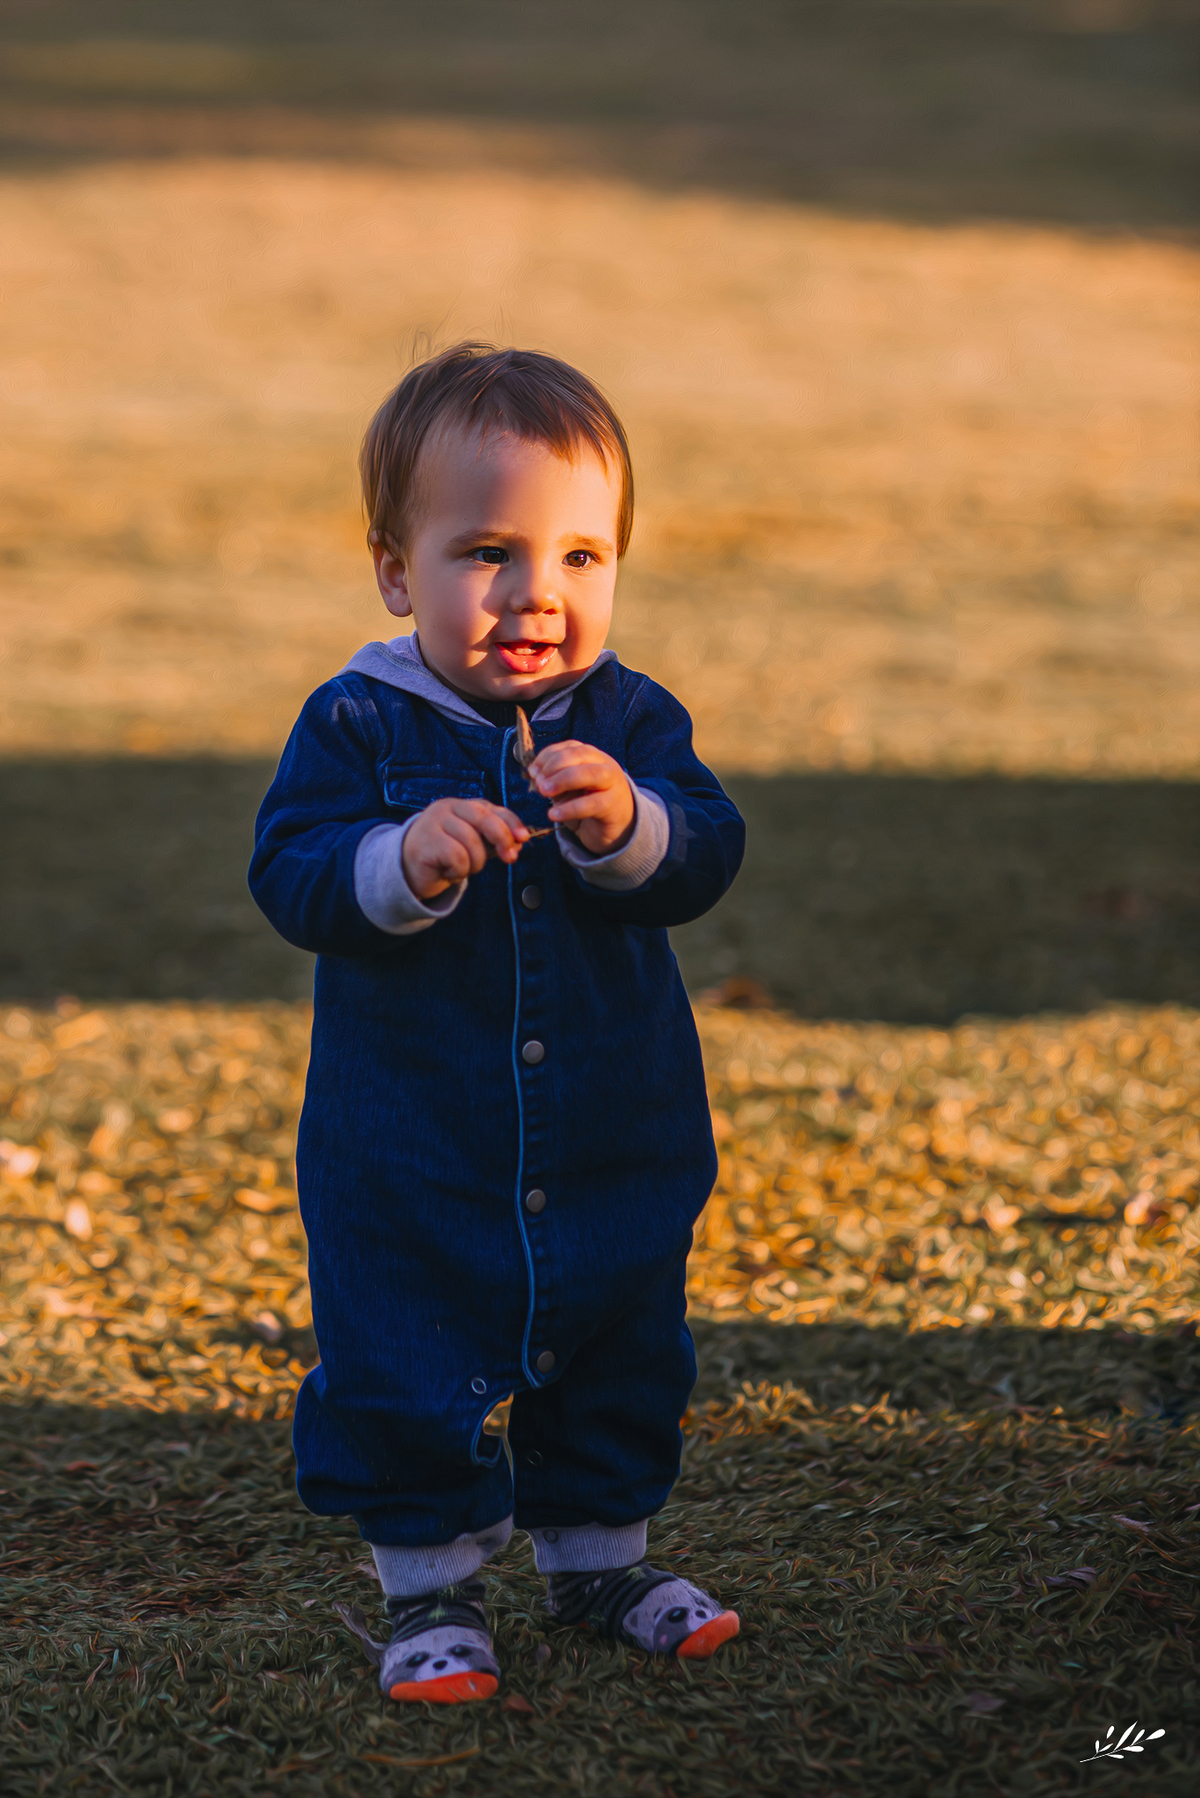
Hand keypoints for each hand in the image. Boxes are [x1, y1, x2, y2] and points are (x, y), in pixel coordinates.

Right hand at [402, 799, 528, 899]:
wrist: (408, 870)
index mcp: (461, 806)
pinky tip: (448, 871)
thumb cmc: (445, 857)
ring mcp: (435, 822)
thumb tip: (519, 842)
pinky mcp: (426, 841)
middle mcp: (447, 809)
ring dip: (475, 863)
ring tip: (462, 868)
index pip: (492, 808)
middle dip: (502, 838)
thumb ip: (494, 840)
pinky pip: (458, 858)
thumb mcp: (472, 844)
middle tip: (509, 857)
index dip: (511, 822)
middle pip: (483, 818)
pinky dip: (459, 871)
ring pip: (472, 843)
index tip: (523, 838)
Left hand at [526, 741, 635, 855]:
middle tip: (538, 782)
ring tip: (544, 791)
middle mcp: (605, 765)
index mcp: (594, 757)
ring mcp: (612, 785)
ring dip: (564, 779)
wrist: (619, 829)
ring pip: (591, 773)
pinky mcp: (613, 807)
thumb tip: (534, 774)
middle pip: (580, 755)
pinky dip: (570, 808)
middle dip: (555, 765)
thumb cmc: (590, 805)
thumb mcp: (569, 790)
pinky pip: (592, 804)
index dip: (548, 756)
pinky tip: (553, 814)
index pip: (570, 747)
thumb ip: (554, 780)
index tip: (532, 770)